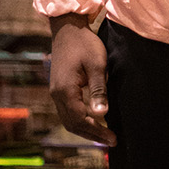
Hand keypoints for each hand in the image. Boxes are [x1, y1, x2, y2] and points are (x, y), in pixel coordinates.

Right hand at [48, 15, 114, 145]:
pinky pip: (67, 111)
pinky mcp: (58, 88)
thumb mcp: (96, 65)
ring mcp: (55, 92)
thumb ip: (99, 90)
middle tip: (111, 141)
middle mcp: (56, 95)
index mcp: (65, 91)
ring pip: (68, 120)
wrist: (67, 28)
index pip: (80, 120)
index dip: (97, 132)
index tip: (113, 138)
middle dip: (91, 135)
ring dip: (85, 129)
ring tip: (103, 135)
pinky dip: (79, 120)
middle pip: (72, 124)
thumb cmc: (84, 44)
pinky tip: (92, 120)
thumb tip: (102, 114)